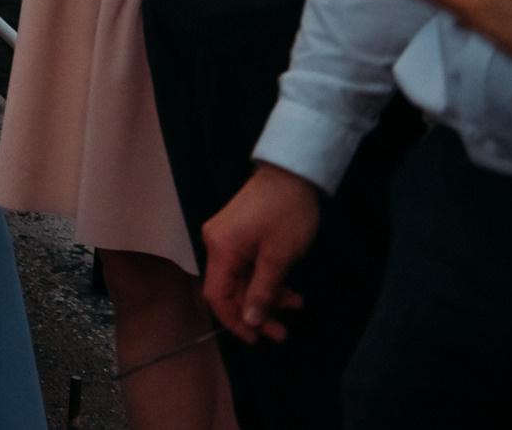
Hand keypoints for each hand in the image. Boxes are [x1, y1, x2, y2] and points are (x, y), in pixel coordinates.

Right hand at [201, 164, 318, 342]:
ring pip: (241, 279)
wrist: (291, 173)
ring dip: (265, 296)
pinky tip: (288, 288)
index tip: (258, 339)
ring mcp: (226, 237)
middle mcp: (216, 244)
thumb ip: (263, 291)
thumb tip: (250, 320)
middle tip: (282, 332)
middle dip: (255, 312)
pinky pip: (247, 266)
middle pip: (229, 289)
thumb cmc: (286, 213)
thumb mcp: (279, 257)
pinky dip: (265, 280)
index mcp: (220, 249)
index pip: (216, 295)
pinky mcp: (238, 233)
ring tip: (295, 305)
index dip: (234, 321)